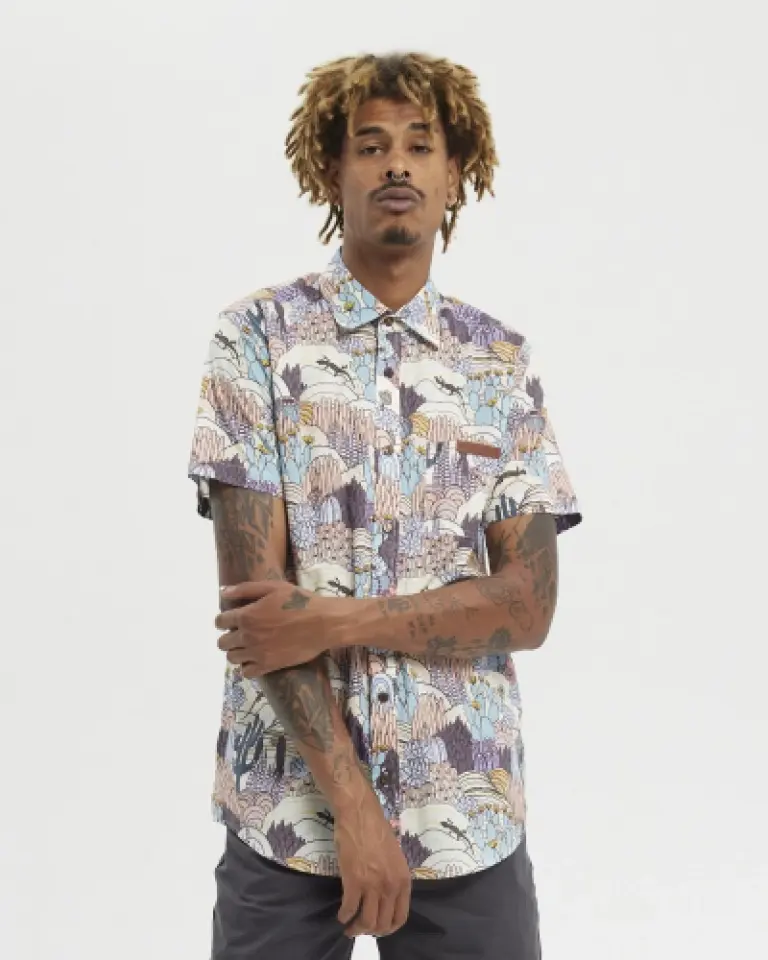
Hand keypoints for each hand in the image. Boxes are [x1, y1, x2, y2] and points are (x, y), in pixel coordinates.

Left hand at [215, 580, 338, 675]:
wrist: (323, 623)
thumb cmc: (299, 601)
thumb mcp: (273, 587)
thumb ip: (245, 589)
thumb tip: (223, 592)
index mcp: (246, 615)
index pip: (219, 622)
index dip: (224, 620)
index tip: (232, 619)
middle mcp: (247, 636)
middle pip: (222, 643)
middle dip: (228, 636)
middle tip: (241, 633)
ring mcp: (257, 653)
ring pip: (232, 658)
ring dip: (237, 651)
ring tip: (248, 646)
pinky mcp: (268, 666)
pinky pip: (246, 673)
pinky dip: (247, 667)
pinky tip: (256, 658)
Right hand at [335, 790, 411, 938]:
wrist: (359, 813)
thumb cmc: (375, 830)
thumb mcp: (394, 857)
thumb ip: (392, 877)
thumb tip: (385, 896)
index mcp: (403, 880)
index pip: (400, 917)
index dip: (388, 928)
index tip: (378, 928)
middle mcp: (391, 886)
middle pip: (382, 924)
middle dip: (370, 931)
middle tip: (360, 928)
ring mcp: (373, 885)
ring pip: (366, 922)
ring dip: (356, 929)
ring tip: (349, 927)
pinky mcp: (354, 881)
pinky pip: (349, 909)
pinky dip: (344, 916)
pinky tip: (341, 915)